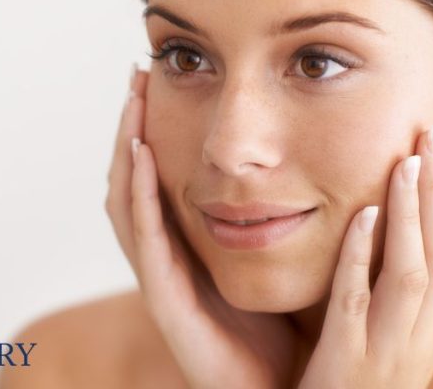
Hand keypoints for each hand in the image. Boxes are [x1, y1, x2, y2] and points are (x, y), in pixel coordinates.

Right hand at [105, 67, 300, 388]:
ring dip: (126, 149)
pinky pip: (144, 241)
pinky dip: (140, 196)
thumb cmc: (281, 325)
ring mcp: (160, 279)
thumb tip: (306, 152)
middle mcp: (165, 258)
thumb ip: (280, 210)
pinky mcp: (167, 301)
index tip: (159, 77)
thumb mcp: (277, 253)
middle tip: (137, 76)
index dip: (151, 129)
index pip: (156, 176)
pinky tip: (143, 156)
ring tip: (133, 103)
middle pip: (131, 181)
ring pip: (126, 203)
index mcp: (186, 245)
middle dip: (130, 127)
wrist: (279, 388)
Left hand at [298, 125, 432, 387]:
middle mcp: (421, 337)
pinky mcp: (345, 364)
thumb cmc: (356, 384)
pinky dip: (361, 254)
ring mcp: (386, 351)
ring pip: (411, 272)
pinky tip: (361, 214)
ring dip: (413, 213)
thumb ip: (397, 289)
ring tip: (406, 160)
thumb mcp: (393, 336)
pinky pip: (355, 301)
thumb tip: (397, 226)